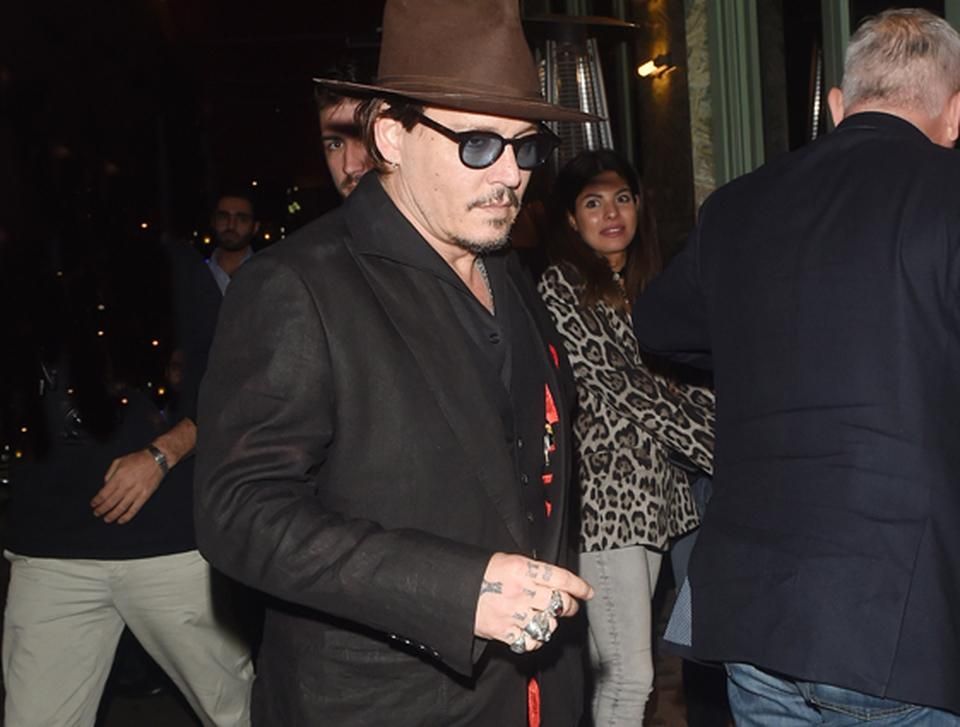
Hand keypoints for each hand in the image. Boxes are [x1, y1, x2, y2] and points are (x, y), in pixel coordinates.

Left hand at [91, 449, 163, 523]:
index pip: (104, 493)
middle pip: (111, 502)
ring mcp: (137, 491)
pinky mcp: (145, 495)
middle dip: (102, 509)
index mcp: (119, 476)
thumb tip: (105, 485)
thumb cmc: (137, 459)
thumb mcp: (119, 461)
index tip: (93, 504)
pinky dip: (127, 516)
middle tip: (96, 513)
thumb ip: (110, 473)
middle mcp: (126, 485)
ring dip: (112, 515)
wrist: (157, 459)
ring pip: (122, 507)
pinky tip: (121, 521)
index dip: (97, 500)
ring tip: (106, 519)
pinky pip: (135, 508)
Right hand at [474, 553, 593, 652]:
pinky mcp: (504, 631)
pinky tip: (532, 632)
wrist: (455, 589)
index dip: (579, 586)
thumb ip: (533, 571)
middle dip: (569, 606)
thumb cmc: (482, 573)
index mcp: (522, 569)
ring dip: (551, 623)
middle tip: (568, 606)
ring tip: (545, 618)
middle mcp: (520, 591)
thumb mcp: (508, 561)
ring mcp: (513, 613)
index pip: (560, 578)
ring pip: (549, 624)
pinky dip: (535, 640)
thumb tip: (557, 581)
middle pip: (559, 603)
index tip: (587, 592)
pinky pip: (530, 642)